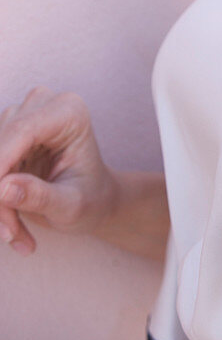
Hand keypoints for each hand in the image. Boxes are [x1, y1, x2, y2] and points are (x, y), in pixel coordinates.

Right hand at [0, 86, 117, 256]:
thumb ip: (40, 197)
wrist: (94, 200)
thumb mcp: (71, 206)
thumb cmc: (91, 199)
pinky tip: (12, 227)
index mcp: (69, 112)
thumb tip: (1, 188)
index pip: (21, 131)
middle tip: (10, 235)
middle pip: (0, 147)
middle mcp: (43, 104)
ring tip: (16, 234)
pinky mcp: (6, 133)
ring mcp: (22, 116)